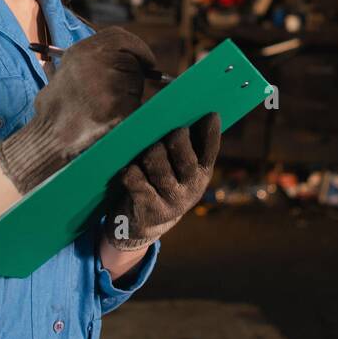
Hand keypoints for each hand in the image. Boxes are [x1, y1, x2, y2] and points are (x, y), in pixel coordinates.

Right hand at [0, 26, 156, 193]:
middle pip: (132, 61)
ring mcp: (110, 87)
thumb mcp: (67, 69)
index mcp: (82, 51)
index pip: (120, 37)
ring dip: (129, 95)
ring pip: (136, 84)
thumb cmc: (59, 105)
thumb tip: (132, 56)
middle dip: (132, 75)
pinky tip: (109, 117)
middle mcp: (97, 64)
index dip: (138, 48)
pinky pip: (135, 104)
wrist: (50, 136)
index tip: (145, 60)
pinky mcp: (120, 109)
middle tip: (115, 91)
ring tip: (104, 106)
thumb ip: (96, 57)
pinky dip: (128, 111)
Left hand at [105, 112, 220, 250]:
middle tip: (163, 132)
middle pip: (182, 151)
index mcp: (202, 174)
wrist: (142, 228)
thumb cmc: (158, 185)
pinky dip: (130, 172)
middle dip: (171, 137)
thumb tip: (174, 110)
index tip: (209, 113)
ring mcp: (173, 201)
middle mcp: (192, 188)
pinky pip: (136, 180)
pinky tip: (127, 170)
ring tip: (142, 154)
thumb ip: (183, 145)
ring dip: (147, 153)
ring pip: (156, 161)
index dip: (211, 131)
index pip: (211, 148)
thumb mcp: (177, 170)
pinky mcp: (150, 210)